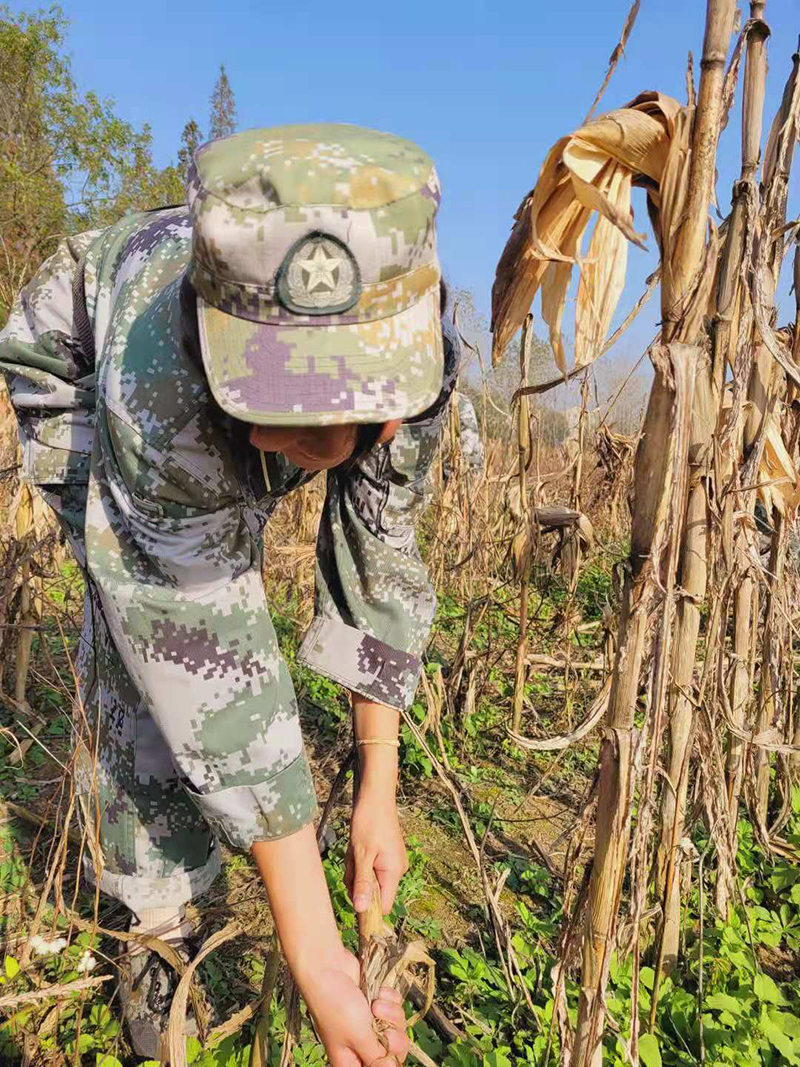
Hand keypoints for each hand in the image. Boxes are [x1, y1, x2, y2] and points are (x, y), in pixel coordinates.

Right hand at [297, 945, 409, 1066]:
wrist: (329, 967)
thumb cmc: (338, 1006)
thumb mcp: (359, 1037)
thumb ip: (377, 1057)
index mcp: (352, 1060)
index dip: (388, 1061)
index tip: (385, 1047)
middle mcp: (362, 1044)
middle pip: (394, 1051)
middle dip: (393, 1035)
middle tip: (378, 1020)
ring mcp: (371, 1022)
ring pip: (397, 1027)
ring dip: (391, 1013)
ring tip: (376, 1003)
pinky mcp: (378, 1003)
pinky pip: (396, 1007)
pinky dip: (390, 998)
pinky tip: (379, 992)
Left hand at [346, 793, 407, 914]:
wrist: (375, 797)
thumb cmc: (369, 823)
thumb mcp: (361, 855)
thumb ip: (361, 883)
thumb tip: (360, 910)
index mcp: (394, 872)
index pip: (383, 906)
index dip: (368, 908)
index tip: (352, 895)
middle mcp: (396, 870)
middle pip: (372, 892)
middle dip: (357, 880)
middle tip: (352, 860)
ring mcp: (391, 862)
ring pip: (368, 878)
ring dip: (356, 868)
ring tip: (355, 849)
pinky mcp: (385, 855)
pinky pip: (369, 867)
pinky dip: (359, 860)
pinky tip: (357, 846)